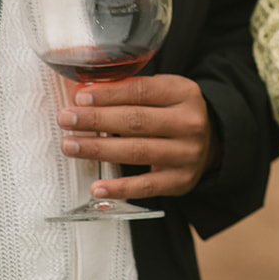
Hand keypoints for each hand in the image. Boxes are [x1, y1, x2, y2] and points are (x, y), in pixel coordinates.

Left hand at [57, 74, 216, 199]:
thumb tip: (84, 94)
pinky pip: (146, 186)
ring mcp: (187, 154)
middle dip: (96, 120)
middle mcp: (189, 123)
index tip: (81, 96)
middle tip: (67, 119)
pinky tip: (97, 187)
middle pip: (136, 121)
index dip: (109, 94)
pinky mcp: (181, 181)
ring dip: (99, 149)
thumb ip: (130, 91)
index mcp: (184, 93)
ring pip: (137, 151)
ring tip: (71, 145)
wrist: (212, 141)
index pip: (142, 91)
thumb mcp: (164, 91)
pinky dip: (119, 188)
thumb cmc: (175, 113)